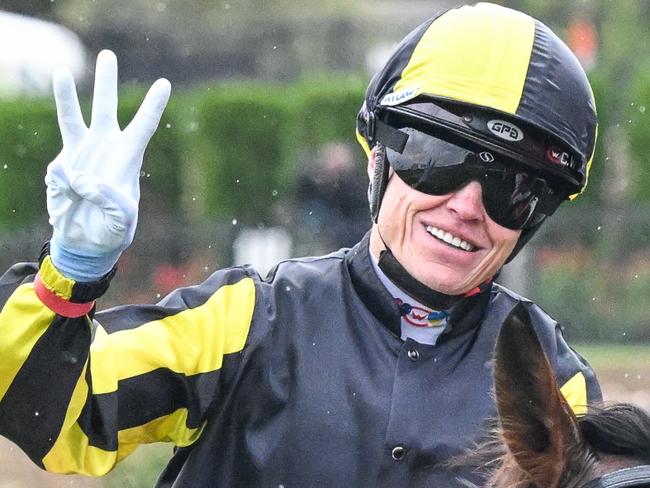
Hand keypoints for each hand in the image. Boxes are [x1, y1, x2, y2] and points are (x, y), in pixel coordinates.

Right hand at [45, 50, 170, 280]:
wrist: (86, 242)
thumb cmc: (112, 232)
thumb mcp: (122, 222)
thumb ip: (109, 201)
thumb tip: (84, 178)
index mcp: (128, 158)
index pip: (143, 126)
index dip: (152, 105)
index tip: (164, 83)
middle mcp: (106, 148)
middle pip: (107, 108)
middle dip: (107, 81)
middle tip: (107, 55)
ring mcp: (82, 154)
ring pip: (74, 118)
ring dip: (66, 95)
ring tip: (62, 70)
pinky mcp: (62, 166)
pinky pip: (58, 169)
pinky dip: (61, 183)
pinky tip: (69, 199)